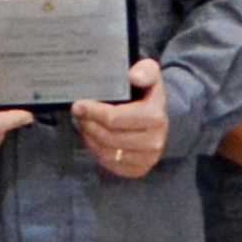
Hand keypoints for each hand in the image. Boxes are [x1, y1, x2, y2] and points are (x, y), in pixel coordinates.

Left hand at [72, 58, 175, 179]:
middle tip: (77, 114)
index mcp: (154, 117)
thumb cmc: (148, 95)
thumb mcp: (150, 75)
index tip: (78, 105)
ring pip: (106, 152)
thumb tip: (134, 76)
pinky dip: (97, 151)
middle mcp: (154, 142)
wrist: (163, 121)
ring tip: (83, 124)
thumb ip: (145, 70)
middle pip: (107, 136)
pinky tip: (93, 138)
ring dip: (90, 137)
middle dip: (88, 124)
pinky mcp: (139, 170)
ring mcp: (147, 159)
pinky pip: (110, 164)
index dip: (93, 112)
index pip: (114, 118)